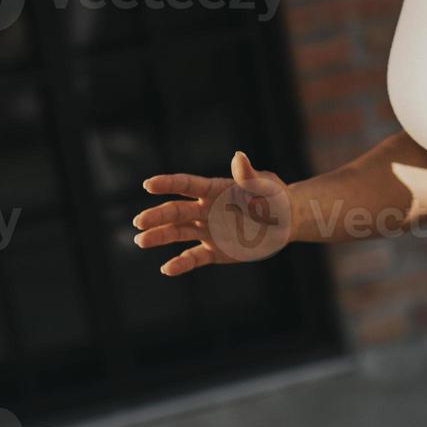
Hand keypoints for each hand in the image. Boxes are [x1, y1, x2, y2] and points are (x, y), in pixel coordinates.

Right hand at [132, 150, 293, 275]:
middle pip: (177, 211)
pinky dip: (180, 264)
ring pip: (179, 233)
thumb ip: (249, 176)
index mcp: (215, 189)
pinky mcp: (214, 251)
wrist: (286, 222)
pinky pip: (194, 258)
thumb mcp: (266, 185)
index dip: (168, 184)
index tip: (148, 184)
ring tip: (140, 241)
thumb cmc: (275, 197)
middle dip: (157, 216)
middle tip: (139, 221)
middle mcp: (206, 209)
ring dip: (159, 236)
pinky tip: (166, 269)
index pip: (188, 185)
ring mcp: (208, 231)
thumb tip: (238, 157)